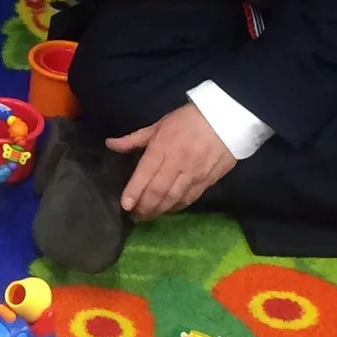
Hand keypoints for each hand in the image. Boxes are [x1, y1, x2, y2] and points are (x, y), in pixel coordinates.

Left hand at [110, 103, 235, 220]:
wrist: (227, 120)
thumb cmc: (188, 120)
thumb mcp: (158, 125)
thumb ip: (133, 139)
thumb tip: (109, 144)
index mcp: (163, 147)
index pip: (145, 173)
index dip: (134, 191)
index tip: (125, 205)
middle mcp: (178, 163)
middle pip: (158, 190)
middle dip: (144, 206)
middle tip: (134, 216)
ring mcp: (194, 174)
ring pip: (173, 198)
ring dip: (159, 210)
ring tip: (147, 217)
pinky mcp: (208, 181)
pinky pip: (189, 198)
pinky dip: (176, 207)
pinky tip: (167, 210)